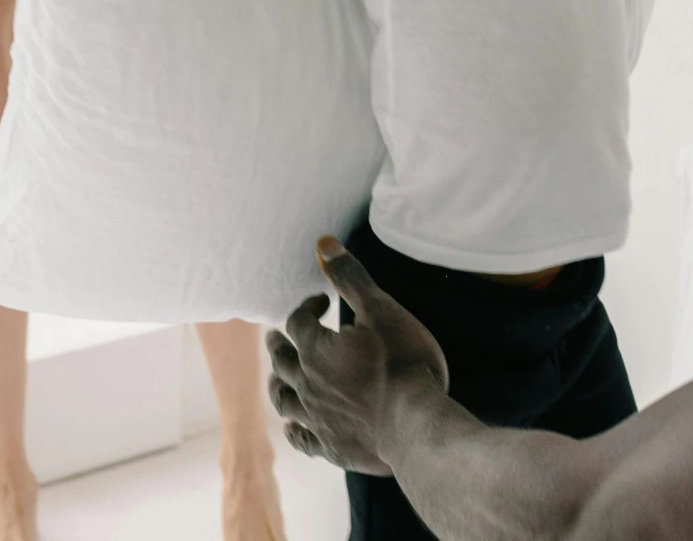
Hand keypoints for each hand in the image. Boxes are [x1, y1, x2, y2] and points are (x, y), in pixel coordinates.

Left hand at [268, 238, 448, 475]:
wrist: (416, 426)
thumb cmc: (402, 363)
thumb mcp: (381, 310)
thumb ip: (351, 278)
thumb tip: (324, 245)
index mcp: (316, 349)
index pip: (298, 321)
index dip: (307, 307)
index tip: (322, 302)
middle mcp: (307, 384)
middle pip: (281, 361)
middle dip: (279, 344)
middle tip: (277, 336)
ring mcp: (316, 419)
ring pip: (284, 400)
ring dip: (279, 384)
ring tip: (279, 376)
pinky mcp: (330, 447)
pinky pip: (302, 438)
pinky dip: (294, 429)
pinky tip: (293, 426)